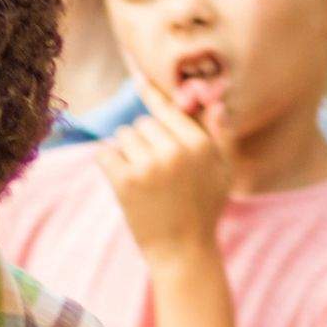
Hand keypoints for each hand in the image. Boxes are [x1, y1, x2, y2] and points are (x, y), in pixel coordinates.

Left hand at [104, 83, 236, 260]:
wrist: (183, 251)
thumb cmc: (204, 209)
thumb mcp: (222, 171)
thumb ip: (219, 135)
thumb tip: (215, 101)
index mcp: (200, 145)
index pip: (168, 109)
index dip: (151, 92)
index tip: (137, 75)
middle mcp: (176, 151)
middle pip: (142, 123)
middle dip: (144, 140)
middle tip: (155, 169)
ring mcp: (149, 166)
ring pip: (123, 136)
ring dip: (126, 153)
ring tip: (143, 178)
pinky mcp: (125, 182)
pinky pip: (104, 154)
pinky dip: (108, 164)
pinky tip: (123, 181)